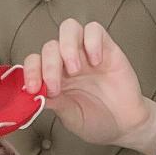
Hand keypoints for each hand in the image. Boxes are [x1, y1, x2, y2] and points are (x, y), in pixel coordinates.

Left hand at [23, 19, 150, 147]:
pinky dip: (92, 41)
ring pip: (69, 28)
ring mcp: (86, 54)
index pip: (34, 62)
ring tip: (75, 69)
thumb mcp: (70, 117)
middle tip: (57, 87)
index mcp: (55, 78)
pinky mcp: (106, 49)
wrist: (125, 126)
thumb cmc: (97, 121)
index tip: (33, 88)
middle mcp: (68, 63)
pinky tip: (96, 62)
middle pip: (49, 46)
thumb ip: (54, 103)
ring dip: (67, 47)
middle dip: (49, 66)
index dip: (30, 71)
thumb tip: (33, 94)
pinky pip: (94, 30)